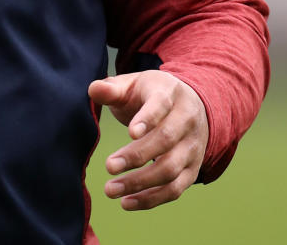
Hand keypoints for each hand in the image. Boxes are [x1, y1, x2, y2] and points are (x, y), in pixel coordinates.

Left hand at [87, 70, 207, 210]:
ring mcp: (192, 147)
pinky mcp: (192, 170)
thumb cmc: (150, 94)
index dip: (148, 118)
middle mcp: (187, 121)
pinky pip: (175, 189)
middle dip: (137, 156)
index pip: (161, 105)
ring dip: (141, 183)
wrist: (190, 105)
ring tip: (110, 189)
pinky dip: (151, 199)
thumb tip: (94, 89)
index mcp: (170, 94)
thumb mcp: (133, 84)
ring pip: (171, 169)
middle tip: (109, 166)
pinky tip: (126, 202)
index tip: (130, 133)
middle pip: (166, 140)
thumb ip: (112, 88)